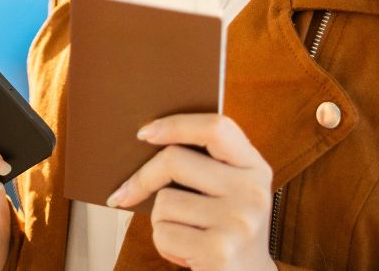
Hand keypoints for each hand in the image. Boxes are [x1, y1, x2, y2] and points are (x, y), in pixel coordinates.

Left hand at [107, 113, 275, 269]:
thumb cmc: (226, 230)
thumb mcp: (229, 192)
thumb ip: (204, 165)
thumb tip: (143, 141)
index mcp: (255, 167)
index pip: (216, 127)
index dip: (176, 124)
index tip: (142, 134)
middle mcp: (252, 191)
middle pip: (174, 160)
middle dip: (142, 178)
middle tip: (124, 193)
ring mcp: (238, 221)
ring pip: (164, 201)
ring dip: (160, 221)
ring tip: (184, 234)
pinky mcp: (220, 251)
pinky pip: (163, 233)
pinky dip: (164, 245)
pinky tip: (186, 254)